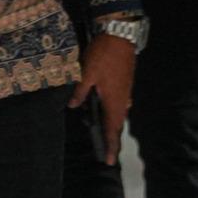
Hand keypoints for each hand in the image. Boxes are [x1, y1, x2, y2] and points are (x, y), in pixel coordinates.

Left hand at [70, 35, 136, 159]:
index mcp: (114, 101)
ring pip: (119, 115)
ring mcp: (125, 92)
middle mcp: (122, 100)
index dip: (111, 145)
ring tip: (108, 138)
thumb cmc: (103, 55)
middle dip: (113, 140)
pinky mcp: (125, 84)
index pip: (112, 129)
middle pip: (117, 125)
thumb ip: (80, 91)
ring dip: (113, 127)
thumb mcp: (87, 73)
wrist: (120, 36)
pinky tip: (108, 113)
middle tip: (108, 154)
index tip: (111, 161)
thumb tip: (72, 106)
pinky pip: (120, 105)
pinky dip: (114, 114)